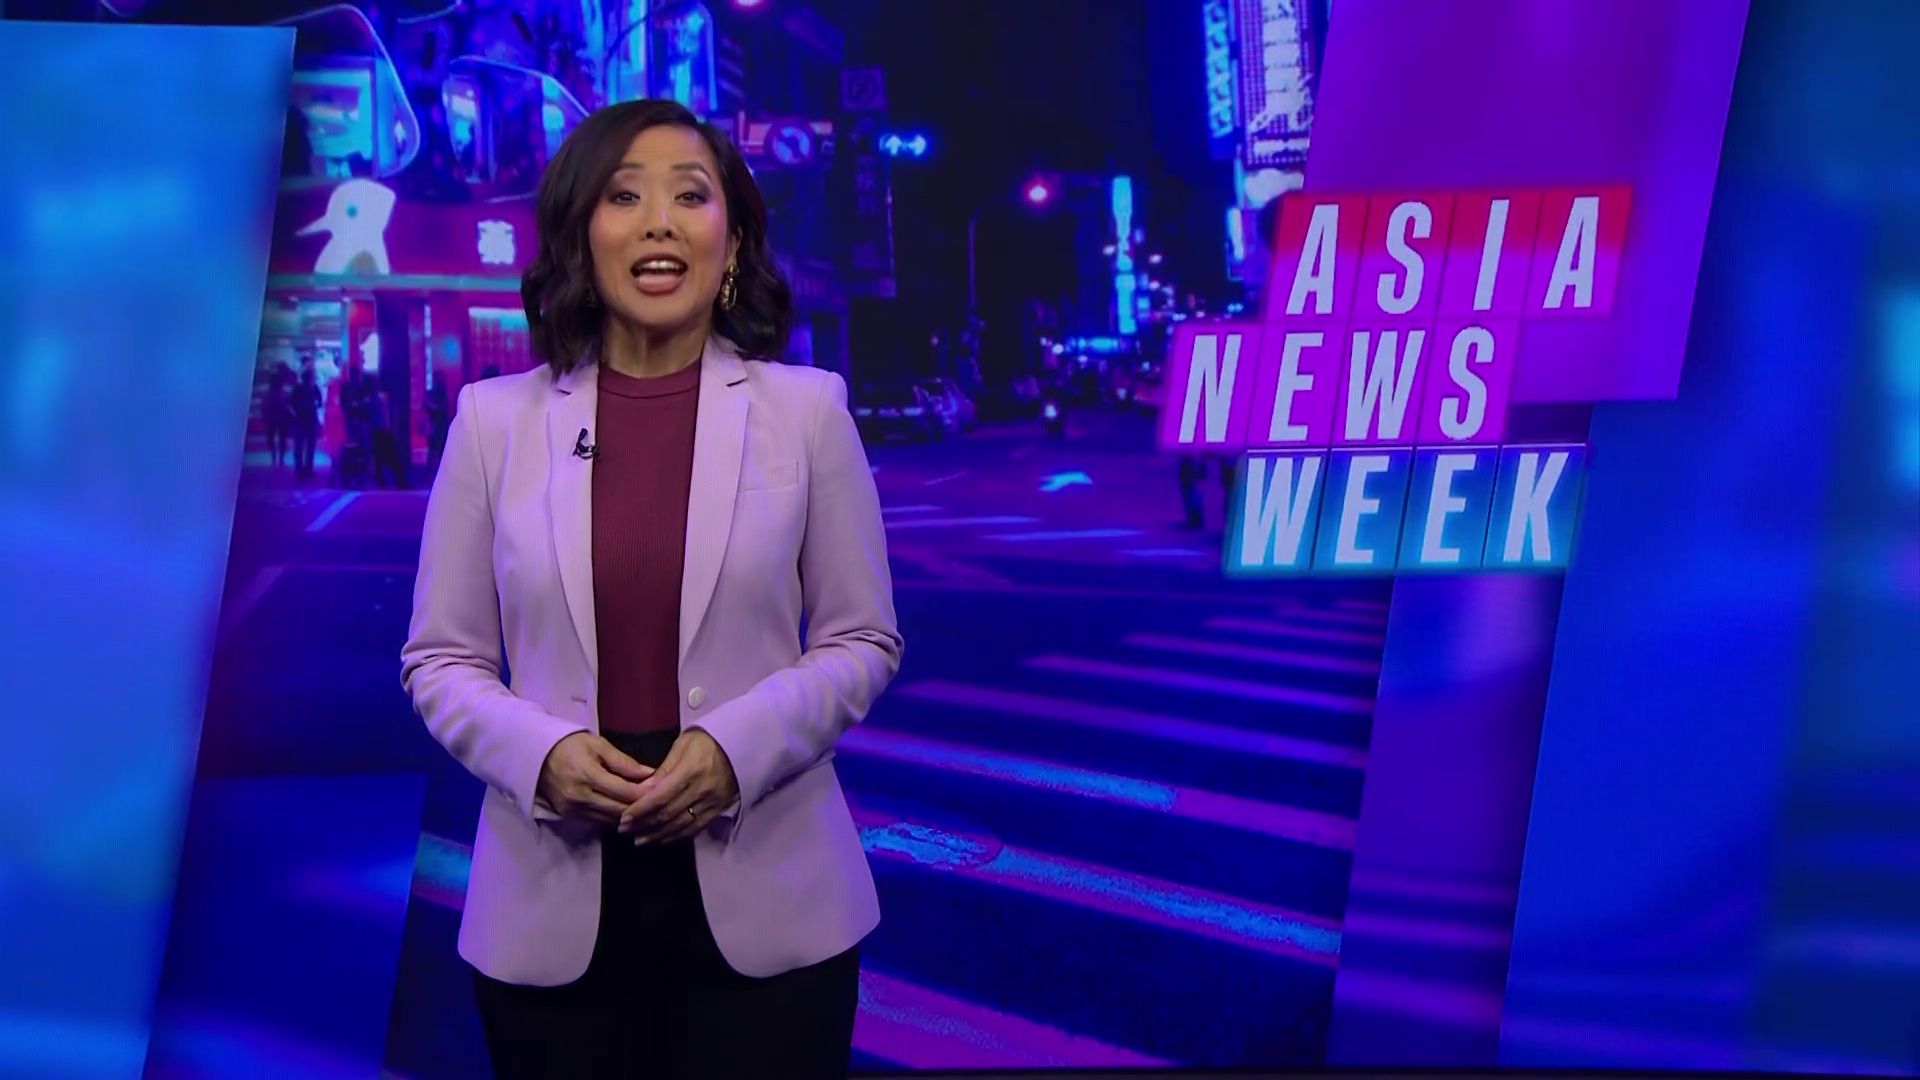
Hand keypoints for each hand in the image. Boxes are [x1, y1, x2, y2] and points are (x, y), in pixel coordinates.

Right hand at [535, 732, 653, 825]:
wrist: (536, 755)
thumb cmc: (570, 745)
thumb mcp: (598, 745)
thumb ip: (624, 762)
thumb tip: (650, 773)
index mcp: (588, 775)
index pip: (625, 792)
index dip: (646, 793)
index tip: (663, 789)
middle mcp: (580, 796)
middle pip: (620, 810)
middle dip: (641, 807)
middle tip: (659, 801)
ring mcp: (573, 809)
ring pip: (611, 820)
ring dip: (629, 816)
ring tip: (646, 808)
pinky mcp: (568, 816)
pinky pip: (598, 821)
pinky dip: (614, 817)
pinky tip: (626, 812)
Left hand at [617, 728, 739, 844]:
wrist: (743, 745)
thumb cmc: (708, 741)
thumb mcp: (683, 745)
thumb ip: (663, 770)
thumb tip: (642, 791)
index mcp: (691, 770)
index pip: (660, 796)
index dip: (640, 809)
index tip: (624, 817)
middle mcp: (702, 789)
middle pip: (668, 813)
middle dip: (643, 824)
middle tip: (624, 830)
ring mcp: (712, 802)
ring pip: (680, 825)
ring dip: (657, 835)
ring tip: (639, 840)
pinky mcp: (719, 809)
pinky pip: (696, 828)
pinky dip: (677, 836)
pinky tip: (663, 839)